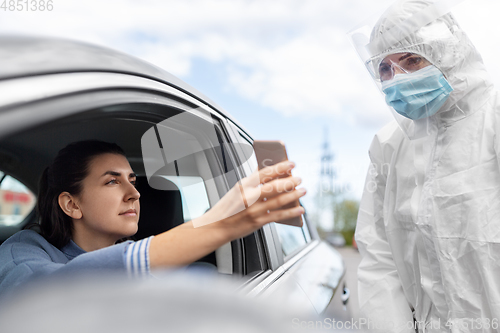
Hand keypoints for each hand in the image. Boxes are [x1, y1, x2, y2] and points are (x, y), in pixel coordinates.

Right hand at [149, 161, 305, 266]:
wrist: (216, 227)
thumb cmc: (227, 208)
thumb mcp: (237, 190)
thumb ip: (253, 182)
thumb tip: (270, 171)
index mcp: (243, 185)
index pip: (264, 172)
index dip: (280, 167)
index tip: (291, 164)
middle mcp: (248, 197)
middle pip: (274, 186)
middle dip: (290, 181)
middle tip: (299, 178)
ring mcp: (253, 210)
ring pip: (278, 200)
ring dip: (294, 195)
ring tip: (303, 190)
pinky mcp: (257, 222)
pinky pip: (278, 216)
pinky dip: (291, 212)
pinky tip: (300, 209)